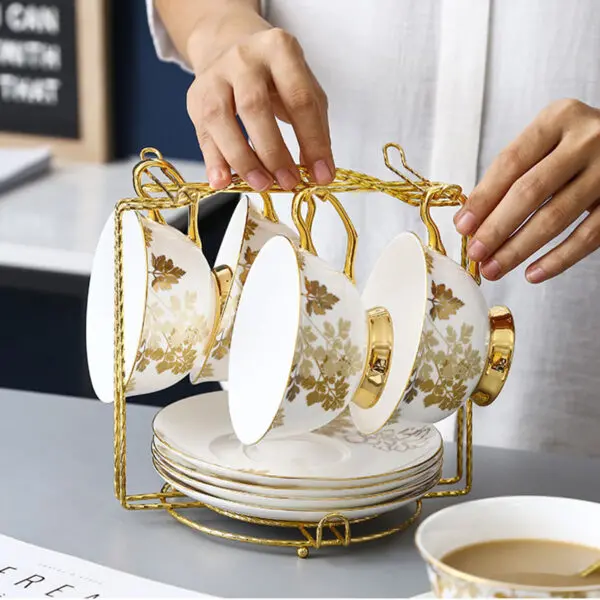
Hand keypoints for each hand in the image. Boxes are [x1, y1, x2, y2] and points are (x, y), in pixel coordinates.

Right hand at [186, 10, 332, 191]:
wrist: (230, 46)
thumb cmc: (275, 75)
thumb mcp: (304, 87)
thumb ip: (314, 127)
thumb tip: (317, 172)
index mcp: (279, 50)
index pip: (299, 99)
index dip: (312, 141)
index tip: (322, 174)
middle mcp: (243, 59)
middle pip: (254, 107)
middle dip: (273, 151)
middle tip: (289, 182)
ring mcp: (214, 76)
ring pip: (221, 119)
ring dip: (242, 159)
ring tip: (262, 185)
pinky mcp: (195, 98)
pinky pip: (203, 133)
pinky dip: (213, 162)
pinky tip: (223, 182)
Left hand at [454, 99, 599, 282]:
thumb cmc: (576, 148)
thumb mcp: (546, 144)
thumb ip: (511, 174)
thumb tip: (469, 221)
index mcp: (558, 119)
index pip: (510, 162)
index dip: (483, 198)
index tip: (462, 227)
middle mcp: (586, 139)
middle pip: (530, 191)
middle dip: (496, 228)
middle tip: (475, 254)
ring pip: (556, 217)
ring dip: (518, 249)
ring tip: (493, 269)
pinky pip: (588, 236)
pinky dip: (558, 260)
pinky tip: (532, 274)